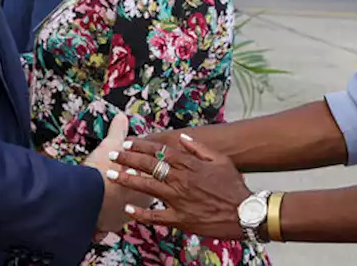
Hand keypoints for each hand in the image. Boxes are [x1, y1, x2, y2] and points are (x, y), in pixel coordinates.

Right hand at [86, 113, 149, 233]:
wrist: (88, 198)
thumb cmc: (103, 171)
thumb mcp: (111, 145)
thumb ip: (118, 132)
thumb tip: (121, 117)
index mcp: (146, 183)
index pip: (150, 179)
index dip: (143, 174)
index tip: (137, 171)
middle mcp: (137, 202)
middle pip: (140, 200)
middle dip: (137, 197)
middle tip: (129, 193)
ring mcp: (122, 217)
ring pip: (123, 217)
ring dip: (119, 215)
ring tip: (115, 212)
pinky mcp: (107, 226)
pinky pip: (104, 230)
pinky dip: (100, 230)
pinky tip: (98, 232)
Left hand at [107, 133, 251, 240]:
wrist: (245, 213)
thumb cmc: (234, 186)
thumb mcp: (220, 160)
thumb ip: (199, 148)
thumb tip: (182, 138)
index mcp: (190, 165)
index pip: (160, 151)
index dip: (141, 146)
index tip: (127, 142)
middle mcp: (181, 180)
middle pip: (149, 166)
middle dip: (128, 158)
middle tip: (112, 154)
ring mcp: (179, 200)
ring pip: (147, 187)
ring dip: (127, 180)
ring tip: (111, 175)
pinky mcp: (180, 219)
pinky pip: (156, 216)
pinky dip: (141, 213)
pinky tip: (128, 209)